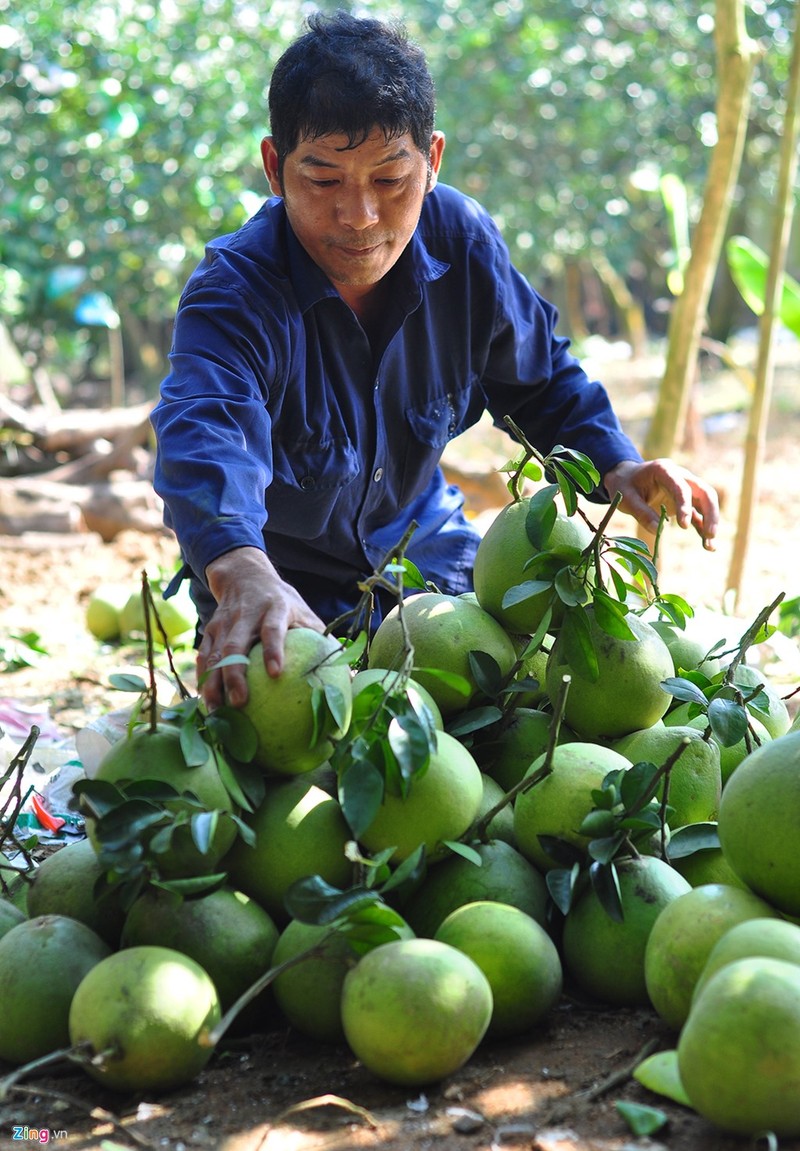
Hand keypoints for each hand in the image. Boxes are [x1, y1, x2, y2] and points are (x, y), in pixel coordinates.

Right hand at [197, 546, 324, 709]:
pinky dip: (203, 679)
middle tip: (240, 702)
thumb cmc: (283, 601)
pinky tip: (206, 703)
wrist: (244, 575)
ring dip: (213, 683)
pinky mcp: (210, 630)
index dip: (273, 649)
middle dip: (235, 674)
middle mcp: (246, 615)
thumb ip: (322, 641)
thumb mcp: (304, 612)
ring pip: (215, 653)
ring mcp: (224, 622)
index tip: (276, 673)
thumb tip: (351, 678)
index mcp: (273, 608)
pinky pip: (204, 656)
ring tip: (217, 710)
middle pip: (236, 644)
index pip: (272, 629)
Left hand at [602, 458, 718, 549]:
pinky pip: (699, 513)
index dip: (685, 506)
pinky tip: (708, 545)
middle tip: (709, 535)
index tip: (683, 526)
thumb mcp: (625, 498)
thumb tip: (659, 530)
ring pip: (706, 503)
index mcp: (664, 470)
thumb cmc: (624, 485)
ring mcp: (686, 488)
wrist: (625, 477)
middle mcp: (680, 476)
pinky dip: (703, 527)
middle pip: (704, 492)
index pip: (681, 487)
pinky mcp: (686, 501)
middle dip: (710, 513)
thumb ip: (641, 512)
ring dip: (710, 522)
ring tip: (709, 546)